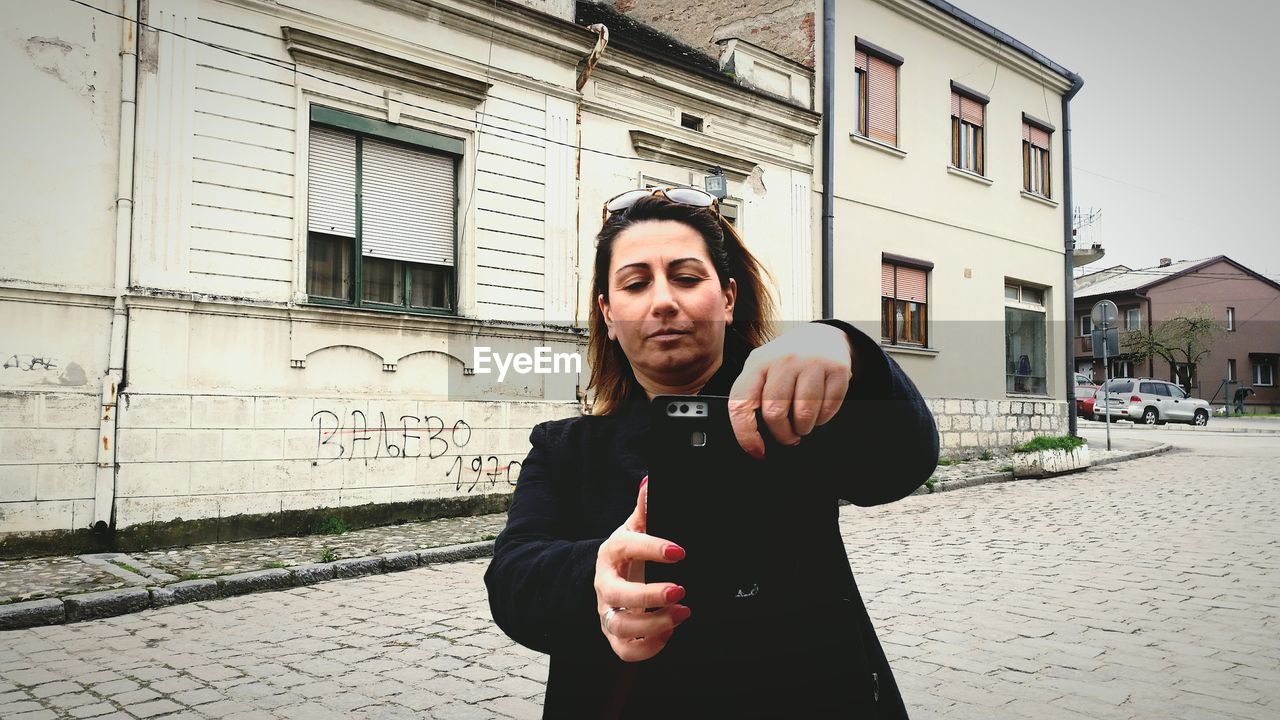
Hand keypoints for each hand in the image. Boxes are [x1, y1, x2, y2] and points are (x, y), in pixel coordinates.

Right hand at [594, 477, 691, 661]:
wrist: (611, 576)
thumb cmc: (629, 551)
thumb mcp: (636, 527)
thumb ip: (645, 506)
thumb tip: (651, 480)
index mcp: (611, 552)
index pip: (627, 547)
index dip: (652, 548)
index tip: (679, 551)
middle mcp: (604, 584)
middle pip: (618, 595)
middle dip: (649, 595)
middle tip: (681, 590)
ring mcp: (607, 612)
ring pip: (620, 626)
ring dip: (653, 624)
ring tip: (683, 613)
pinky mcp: (614, 635)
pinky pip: (625, 650)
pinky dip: (648, 647)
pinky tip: (670, 632)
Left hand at [728, 323, 852, 458]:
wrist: (822, 336)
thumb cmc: (787, 361)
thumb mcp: (762, 369)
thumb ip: (753, 397)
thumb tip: (753, 440)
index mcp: (757, 363)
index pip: (741, 403)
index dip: (746, 434)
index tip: (756, 451)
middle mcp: (783, 360)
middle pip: (775, 413)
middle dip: (782, 434)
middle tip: (787, 435)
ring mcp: (812, 362)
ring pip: (804, 414)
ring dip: (803, 428)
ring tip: (802, 423)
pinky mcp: (837, 369)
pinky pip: (828, 409)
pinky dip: (823, 418)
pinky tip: (818, 409)